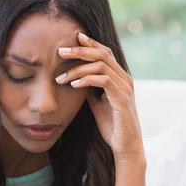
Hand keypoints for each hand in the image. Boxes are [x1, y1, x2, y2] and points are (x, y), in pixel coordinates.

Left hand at [57, 32, 142, 161]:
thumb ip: (91, 90)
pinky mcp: (122, 99)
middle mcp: (125, 79)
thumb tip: (77, 78)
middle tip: (60, 51)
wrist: (125, 146)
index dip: (90, 44)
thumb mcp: (97, 104)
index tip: (72, 38)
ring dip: (78, 68)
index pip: (105, 53)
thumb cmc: (113, 126)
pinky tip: (74, 85)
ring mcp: (125, 88)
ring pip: (101, 66)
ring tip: (61, 77)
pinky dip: (86, 80)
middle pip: (103, 54)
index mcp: (120, 77)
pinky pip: (103, 81)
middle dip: (80, 50)